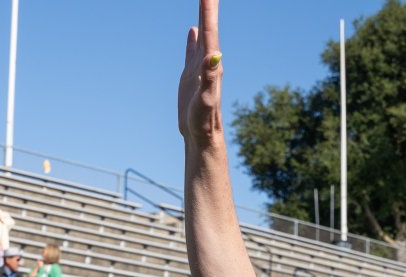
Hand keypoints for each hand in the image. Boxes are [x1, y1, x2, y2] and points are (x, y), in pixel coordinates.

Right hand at [178, 0, 224, 143]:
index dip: (208, 10)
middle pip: (209, 27)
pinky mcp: (191, 75)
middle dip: (208, 7)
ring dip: (204, 17)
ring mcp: (199, 66)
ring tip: (205, 0)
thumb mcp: (207, 97)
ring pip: (203, 35)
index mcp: (211, 63)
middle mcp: (208, 61)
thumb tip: (214, 55)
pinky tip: (193, 29)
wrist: (202, 134)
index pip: (210, 31)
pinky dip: (194, 37)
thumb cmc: (205, 119)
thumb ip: (210, 76)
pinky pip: (192, 50)